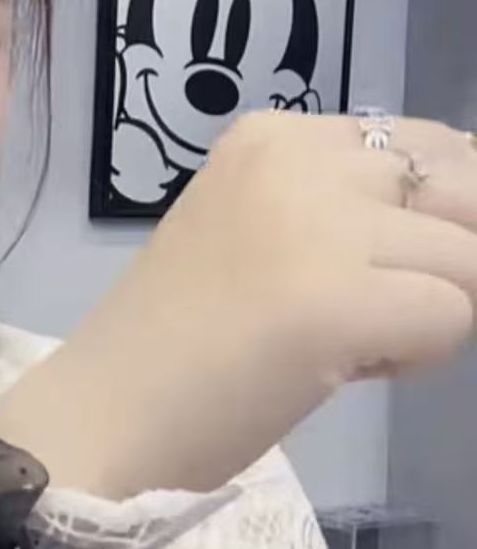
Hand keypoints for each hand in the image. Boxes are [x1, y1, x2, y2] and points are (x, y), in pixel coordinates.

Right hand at [0, 112, 476, 497]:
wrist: (107, 411)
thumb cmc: (177, 336)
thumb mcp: (257, 228)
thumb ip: (341, 203)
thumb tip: (461, 208)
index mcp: (268, 138)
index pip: (425, 142)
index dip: (434, 214)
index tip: (376, 265)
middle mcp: (294, 160)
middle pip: (460, 191)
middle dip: (446, 260)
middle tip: (370, 309)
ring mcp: (316, 225)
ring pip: (465, 257)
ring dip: (425, 311)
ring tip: (343, 341)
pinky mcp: (337, 300)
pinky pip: (453, 315)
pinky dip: (416, 356)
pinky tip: (342, 367)